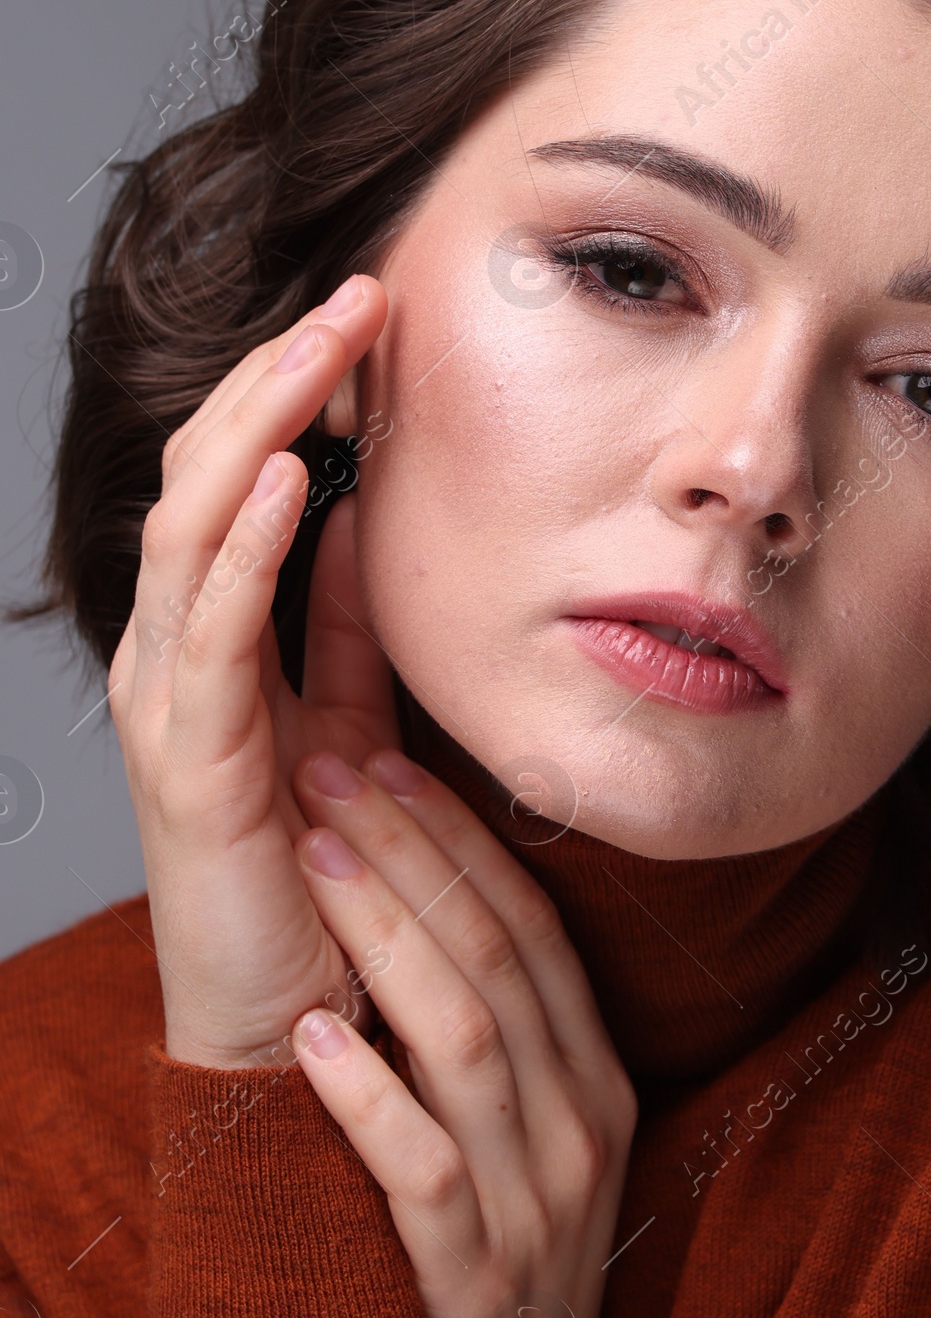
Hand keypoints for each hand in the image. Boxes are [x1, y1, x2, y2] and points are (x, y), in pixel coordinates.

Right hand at [108, 274, 397, 1069]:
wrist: (291, 1022)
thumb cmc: (317, 874)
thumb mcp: (346, 716)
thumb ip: (346, 628)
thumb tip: (375, 526)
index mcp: (210, 638)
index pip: (235, 477)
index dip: (293, 391)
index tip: (375, 317)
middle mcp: (171, 653)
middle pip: (203, 476)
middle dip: (279, 377)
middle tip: (361, 295)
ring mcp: (168, 703)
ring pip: (190, 526)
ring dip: (262, 426)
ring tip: (326, 347)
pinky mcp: (190, 762)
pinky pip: (212, 630)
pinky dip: (247, 543)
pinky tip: (292, 477)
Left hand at [283, 743, 640, 1317]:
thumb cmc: (512, 1248)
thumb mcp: (539, 1127)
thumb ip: (502, 1022)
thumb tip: (422, 884)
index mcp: (596, 1075)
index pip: (532, 926)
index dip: (458, 838)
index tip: (383, 760)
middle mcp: (579, 1124)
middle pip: (498, 960)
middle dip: (412, 855)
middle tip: (331, 776)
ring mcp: (534, 1201)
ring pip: (468, 1040)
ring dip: (389, 940)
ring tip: (318, 864)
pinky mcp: (472, 1278)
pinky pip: (423, 1169)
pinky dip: (369, 1097)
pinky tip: (317, 1036)